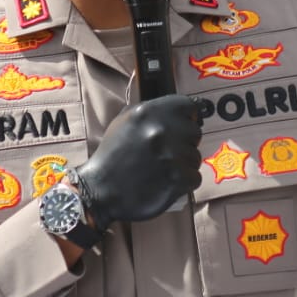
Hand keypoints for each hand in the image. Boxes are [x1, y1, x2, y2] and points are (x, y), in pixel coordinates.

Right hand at [74, 94, 202, 225]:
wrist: (100, 190)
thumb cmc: (113, 155)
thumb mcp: (124, 122)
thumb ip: (152, 112)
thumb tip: (179, 110)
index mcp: (148, 112)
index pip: (188, 106)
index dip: (187, 117)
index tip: (181, 127)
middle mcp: (161, 130)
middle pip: (195, 132)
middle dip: (184, 143)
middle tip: (165, 153)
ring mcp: (171, 155)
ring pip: (195, 156)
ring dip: (183, 164)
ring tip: (161, 169)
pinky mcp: (177, 178)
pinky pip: (195, 177)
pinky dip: (184, 182)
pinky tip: (165, 182)